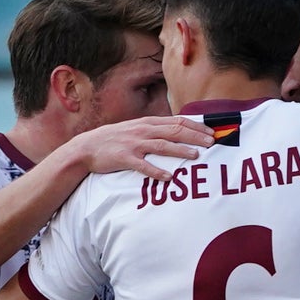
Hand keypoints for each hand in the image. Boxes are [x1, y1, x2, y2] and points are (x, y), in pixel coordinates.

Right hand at [65, 113, 212, 180]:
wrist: (88, 147)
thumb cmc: (116, 139)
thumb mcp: (136, 129)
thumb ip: (155, 130)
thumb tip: (178, 132)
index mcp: (148, 123)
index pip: (177, 122)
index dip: (196, 127)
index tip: (212, 133)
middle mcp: (143, 131)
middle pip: (174, 131)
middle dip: (195, 136)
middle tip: (211, 143)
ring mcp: (134, 144)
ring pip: (162, 146)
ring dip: (180, 151)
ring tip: (195, 156)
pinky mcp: (125, 158)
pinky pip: (144, 166)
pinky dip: (157, 172)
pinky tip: (168, 177)